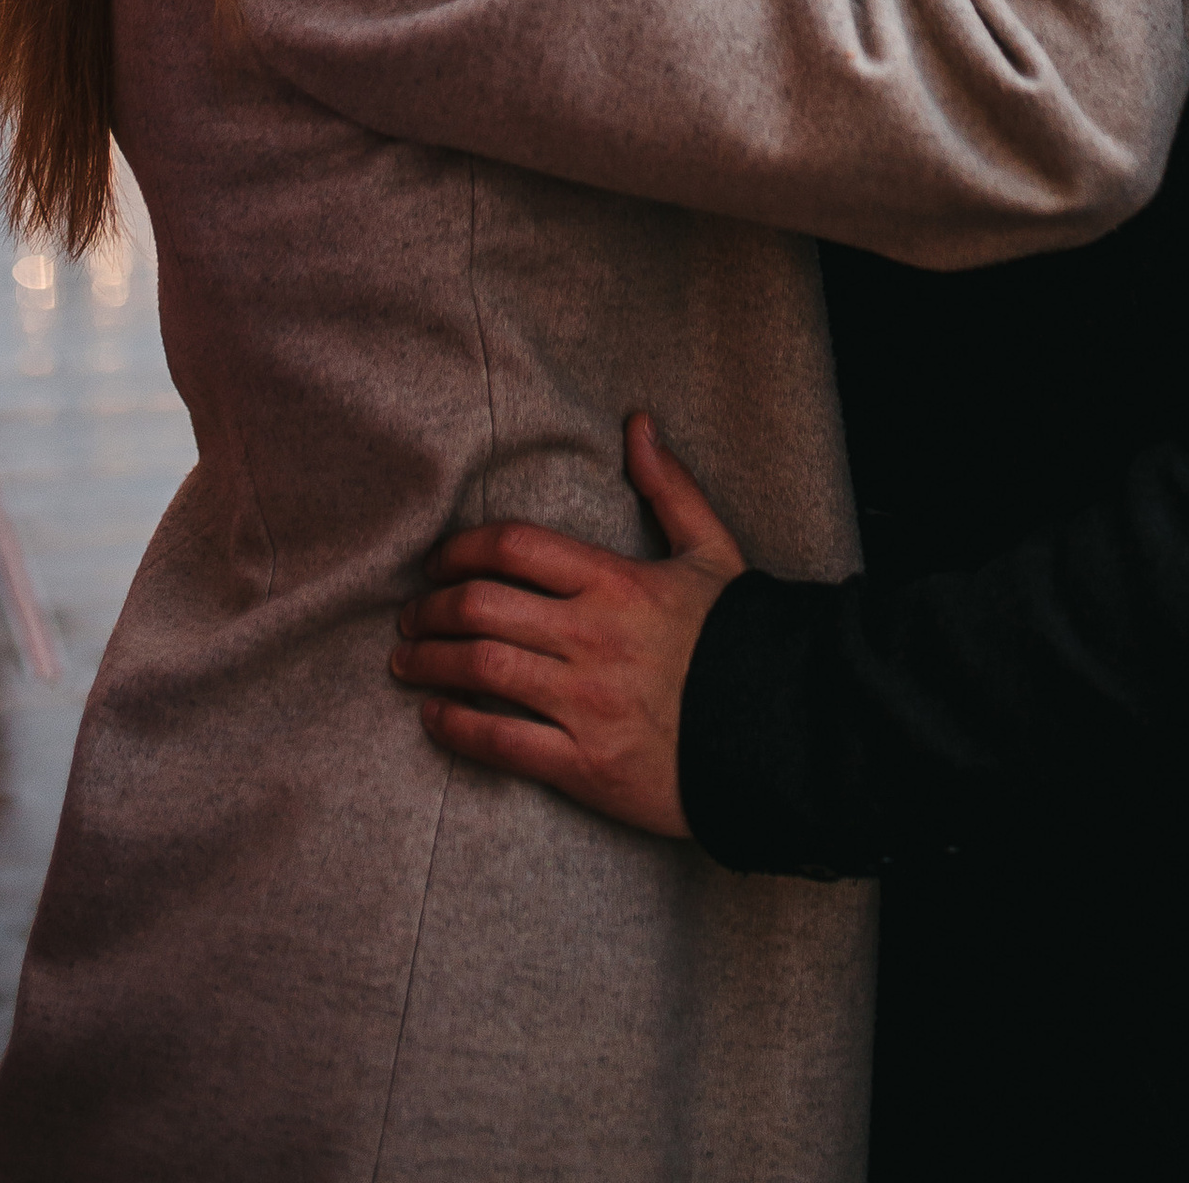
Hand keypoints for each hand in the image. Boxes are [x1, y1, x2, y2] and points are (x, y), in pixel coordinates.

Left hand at [388, 413, 744, 837]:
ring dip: (428, 663)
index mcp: (616, 582)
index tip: (437, 563)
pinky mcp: (586, 765)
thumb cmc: (739, 640)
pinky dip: (456, 727)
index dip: (460, 551)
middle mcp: (592, 638)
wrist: (782, 733)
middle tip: (409, 616)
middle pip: (481, 607)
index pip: (513, 548)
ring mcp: (586, 703)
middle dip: (429, 609)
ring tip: (406, 663)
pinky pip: (501, 742)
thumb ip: (670, 487)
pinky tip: (434, 717)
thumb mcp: (710, 552)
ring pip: (480, 671)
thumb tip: (638, 423)